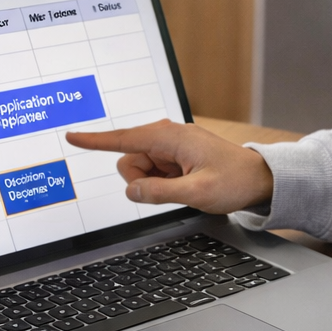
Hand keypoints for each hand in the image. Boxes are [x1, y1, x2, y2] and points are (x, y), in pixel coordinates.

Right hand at [66, 120, 273, 212]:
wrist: (259, 179)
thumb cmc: (235, 181)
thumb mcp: (197, 193)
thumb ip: (160, 192)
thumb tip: (131, 191)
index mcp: (172, 137)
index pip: (124, 139)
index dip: (96, 141)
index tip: (72, 137)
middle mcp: (168, 137)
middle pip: (130, 160)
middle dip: (141, 180)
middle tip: (172, 189)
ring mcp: (171, 147)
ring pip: (140, 169)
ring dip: (154, 183)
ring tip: (184, 187)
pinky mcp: (175, 157)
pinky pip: (153, 172)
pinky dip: (162, 182)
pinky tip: (184, 185)